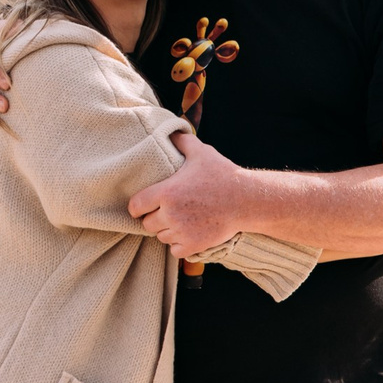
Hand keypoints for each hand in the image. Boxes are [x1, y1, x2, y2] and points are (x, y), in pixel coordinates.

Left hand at [127, 132, 259, 252]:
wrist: (246, 199)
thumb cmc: (222, 174)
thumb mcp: (201, 152)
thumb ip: (181, 142)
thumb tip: (170, 132)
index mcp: (166, 192)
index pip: (135, 206)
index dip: (138, 206)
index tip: (144, 205)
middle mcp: (170, 214)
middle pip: (147, 224)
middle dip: (154, 218)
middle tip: (167, 211)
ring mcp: (182, 232)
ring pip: (161, 237)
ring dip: (167, 231)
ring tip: (179, 220)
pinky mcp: (193, 246)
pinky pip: (174, 250)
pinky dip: (179, 245)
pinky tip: (188, 233)